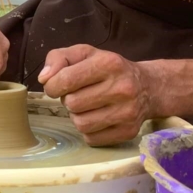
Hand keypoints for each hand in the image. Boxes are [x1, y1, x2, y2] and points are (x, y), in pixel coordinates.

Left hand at [38, 44, 156, 145]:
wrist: (147, 87)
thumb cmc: (109, 69)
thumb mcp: (85, 54)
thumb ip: (59, 58)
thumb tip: (44, 79)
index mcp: (109, 63)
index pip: (65, 80)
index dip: (52, 86)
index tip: (56, 86)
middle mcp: (121, 87)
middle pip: (72, 103)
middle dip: (68, 99)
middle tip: (78, 94)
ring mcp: (127, 112)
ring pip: (81, 123)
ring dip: (77, 116)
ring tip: (87, 106)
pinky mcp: (128, 131)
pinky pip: (92, 139)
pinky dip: (89, 131)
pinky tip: (97, 117)